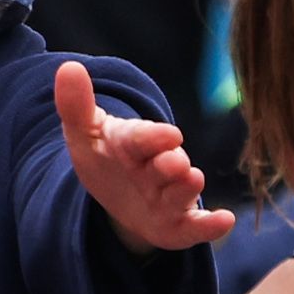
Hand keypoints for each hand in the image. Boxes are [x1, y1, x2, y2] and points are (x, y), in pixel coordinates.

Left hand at [55, 61, 231, 252]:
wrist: (117, 193)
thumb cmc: (104, 157)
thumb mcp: (85, 134)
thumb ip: (76, 106)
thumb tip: (69, 68)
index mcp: (134, 143)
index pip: (141, 138)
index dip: (153, 137)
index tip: (168, 134)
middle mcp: (157, 168)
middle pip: (167, 165)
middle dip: (171, 164)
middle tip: (175, 163)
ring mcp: (170, 196)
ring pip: (181, 193)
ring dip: (186, 188)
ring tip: (192, 180)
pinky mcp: (178, 224)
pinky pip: (197, 226)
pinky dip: (211, 225)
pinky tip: (225, 220)